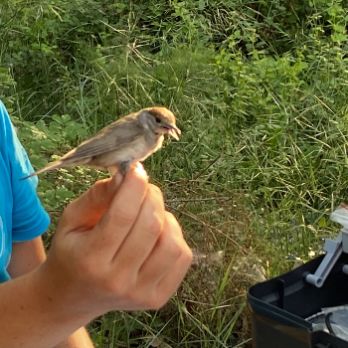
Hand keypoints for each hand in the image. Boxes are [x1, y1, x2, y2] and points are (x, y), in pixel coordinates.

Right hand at [40, 164, 191, 317]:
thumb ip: (97, 195)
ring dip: (164, 217)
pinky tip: (158, 234)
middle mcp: (117, 280)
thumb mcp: (72, 219)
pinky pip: (182, 256)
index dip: (135, 187)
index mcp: (90, 260)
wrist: (74, 296)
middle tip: (142, 188)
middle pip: (150, 226)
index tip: (137, 170)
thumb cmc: (72, 252)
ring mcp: (141, 293)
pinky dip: (174, 236)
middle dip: (150, 196)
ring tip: (149, 214)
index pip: (123, 216)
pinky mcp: (158, 298)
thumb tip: (127, 176)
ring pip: (171, 242)